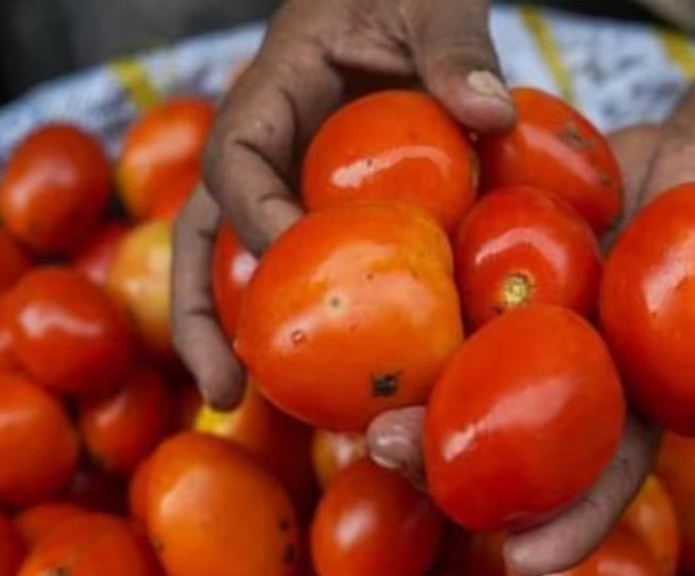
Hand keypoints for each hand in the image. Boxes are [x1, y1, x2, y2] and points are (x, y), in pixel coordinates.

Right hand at [171, 0, 514, 409]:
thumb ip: (455, 47)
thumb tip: (492, 113)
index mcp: (276, 90)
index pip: (240, 158)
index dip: (254, 213)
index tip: (294, 257)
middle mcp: (270, 148)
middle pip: (210, 235)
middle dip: (203, 313)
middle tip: (220, 390)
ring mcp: (294, 184)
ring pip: (245, 266)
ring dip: (240, 337)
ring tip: (245, 409)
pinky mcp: (328, 210)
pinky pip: (312, 269)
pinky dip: (313, 322)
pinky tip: (336, 387)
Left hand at [368, 124, 694, 575]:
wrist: (692, 156)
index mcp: (629, 408)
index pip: (599, 478)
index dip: (570, 522)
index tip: (529, 562)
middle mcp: (561, 384)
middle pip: (498, 439)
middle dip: (441, 458)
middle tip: (388, 453)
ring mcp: (517, 331)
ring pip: (449, 378)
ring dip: (397, 392)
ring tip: (346, 397)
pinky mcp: (483, 274)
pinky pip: (433, 294)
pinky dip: (389, 304)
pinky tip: (337, 301)